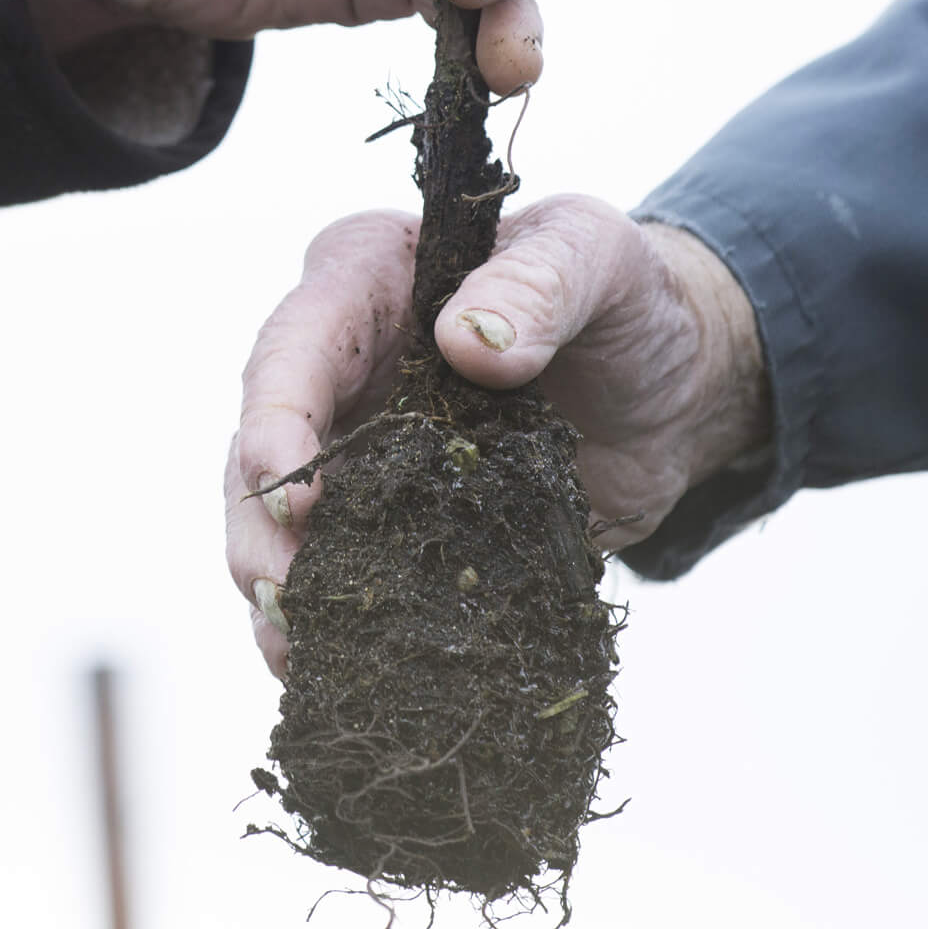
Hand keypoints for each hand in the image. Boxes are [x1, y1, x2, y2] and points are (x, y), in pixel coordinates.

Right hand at [224, 196, 769, 673]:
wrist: (669, 384)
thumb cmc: (620, 295)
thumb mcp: (595, 256)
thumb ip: (538, 284)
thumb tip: (468, 343)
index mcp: (365, 280)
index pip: (293, 346)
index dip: (276, 421)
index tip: (298, 498)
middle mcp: (342, 368)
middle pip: (258, 450)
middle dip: (259, 527)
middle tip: (284, 595)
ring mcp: (361, 455)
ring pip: (280, 527)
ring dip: (281, 590)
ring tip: (298, 652)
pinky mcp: (395, 527)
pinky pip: (344, 579)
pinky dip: (335, 626)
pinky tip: (340, 672)